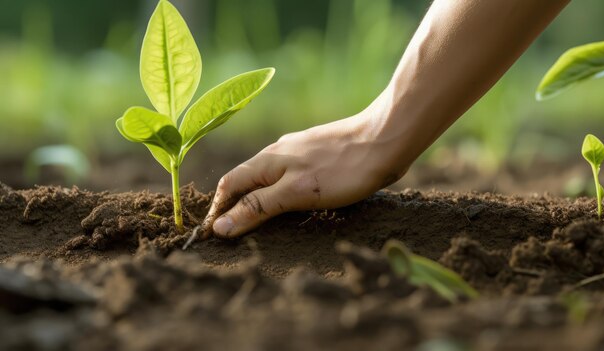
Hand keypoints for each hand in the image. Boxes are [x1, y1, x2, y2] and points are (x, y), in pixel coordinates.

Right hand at [201, 94, 409, 237]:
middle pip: (245, 179)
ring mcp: (298, 151)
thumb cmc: (341, 169)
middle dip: (234, 203)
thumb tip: (221, 226)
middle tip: (232, 231)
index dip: (218, 209)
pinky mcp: (317, 154)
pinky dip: (279, 191)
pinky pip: (287, 174)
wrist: (384, 139)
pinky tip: (291, 200)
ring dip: (256, 197)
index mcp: (266, 160)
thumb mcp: (296, 193)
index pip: (229, 185)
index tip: (213, 233)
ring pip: (266, 176)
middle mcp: (277, 152)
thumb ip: (258, 207)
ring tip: (257, 220)